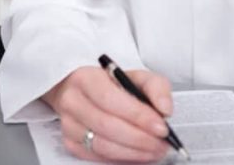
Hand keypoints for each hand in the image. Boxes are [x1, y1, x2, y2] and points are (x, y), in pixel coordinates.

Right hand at [42, 66, 172, 162]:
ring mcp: (68, 124)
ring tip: (154, 150)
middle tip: (162, 142)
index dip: (137, 115)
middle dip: (140, 138)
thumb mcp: (135, 77)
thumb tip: (165, 109)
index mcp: (86, 78)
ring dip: (134, 152)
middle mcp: (72, 101)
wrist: (84, 92)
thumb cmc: (111, 85)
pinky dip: (122, 159)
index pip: (110, 98)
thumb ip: (156, 87)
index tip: (161, 127)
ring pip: (102, 145)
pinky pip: (98, 157)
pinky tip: (138, 154)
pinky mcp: (70, 143)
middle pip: (106, 125)